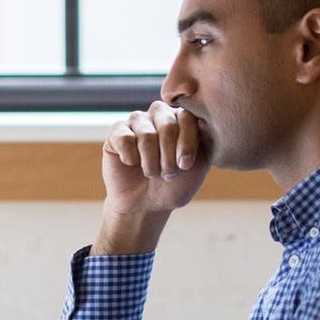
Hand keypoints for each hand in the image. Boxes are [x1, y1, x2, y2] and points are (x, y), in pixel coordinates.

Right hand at [101, 101, 211, 220]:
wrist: (145, 205)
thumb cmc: (174, 185)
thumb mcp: (197, 166)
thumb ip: (203, 141)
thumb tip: (203, 121)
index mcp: (182, 118)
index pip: (188, 117)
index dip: (187, 143)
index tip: (185, 166)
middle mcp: (159, 114)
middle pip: (168, 124)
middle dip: (169, 157)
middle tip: (168, 175)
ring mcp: (137, 120)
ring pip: (146, 134)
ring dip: (151, 163)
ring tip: (151, 173)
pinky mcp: (116, 132)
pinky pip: (125, 139)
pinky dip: (131, 158)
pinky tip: (132, 164)